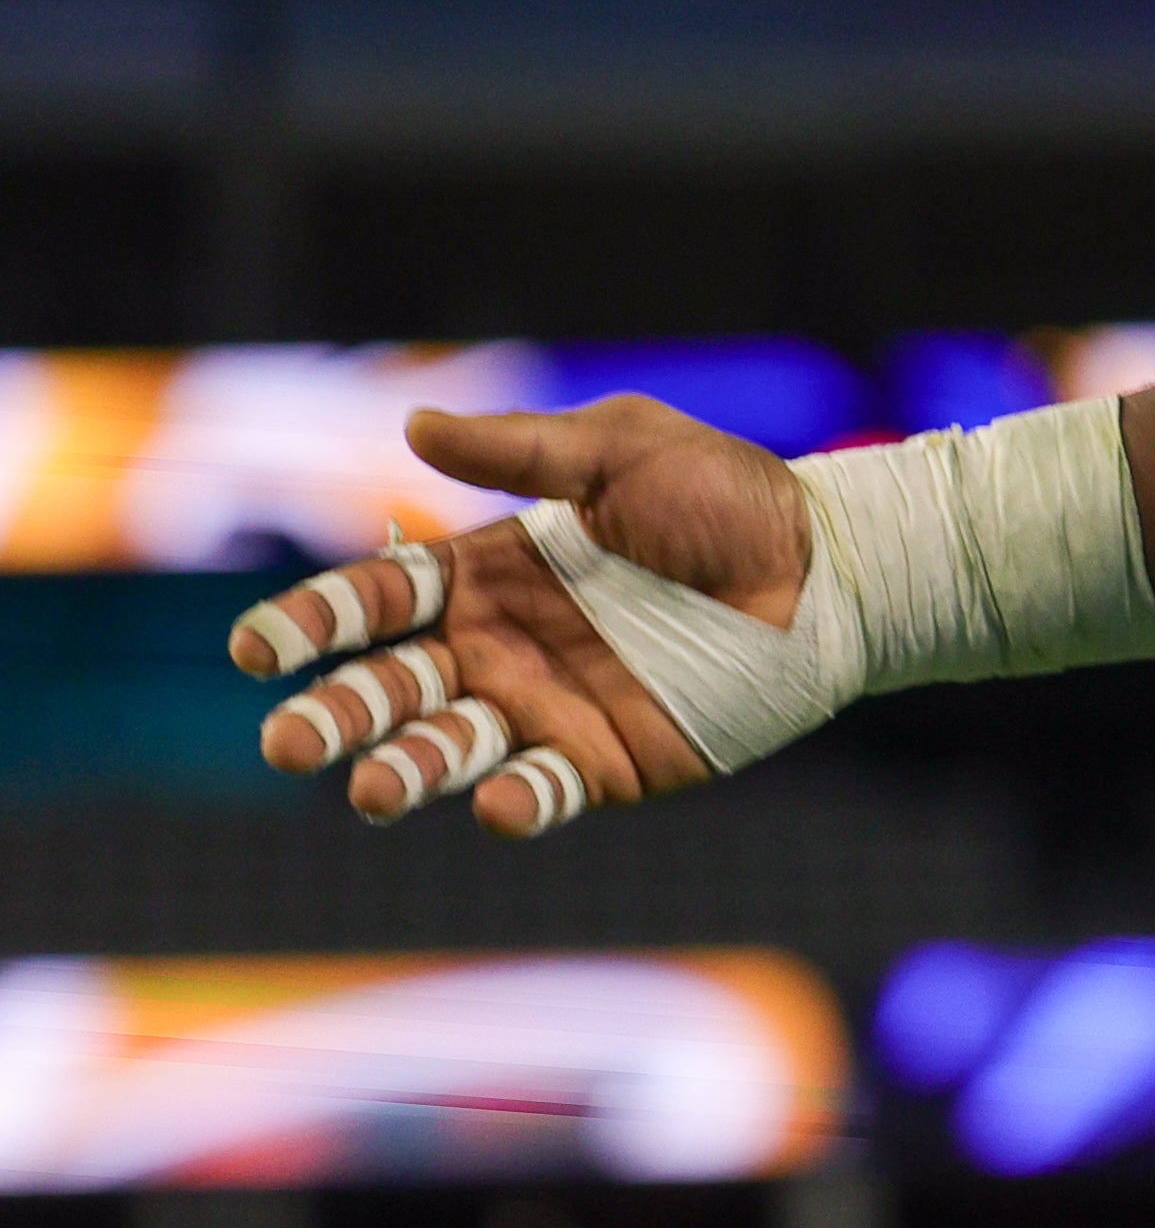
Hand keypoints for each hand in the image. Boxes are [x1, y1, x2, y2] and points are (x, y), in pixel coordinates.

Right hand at [232, 394, 810, 834]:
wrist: (827, 565)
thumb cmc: (729, 498)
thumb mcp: (624, 451)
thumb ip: (522, 448)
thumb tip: (413, 423)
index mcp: (487, 573)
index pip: (373, 602)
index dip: (310, 623)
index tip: (256, 645)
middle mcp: (498, 648)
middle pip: (385, 689)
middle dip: (332, 715)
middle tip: (290, 741)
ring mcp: (545, 710)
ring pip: (444, 751)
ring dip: (402, 772)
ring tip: (373, 789)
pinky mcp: (604, 763)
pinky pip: (543, 793)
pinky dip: (514, 804)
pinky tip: (499, 802)